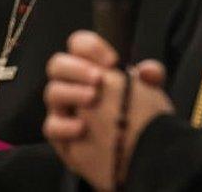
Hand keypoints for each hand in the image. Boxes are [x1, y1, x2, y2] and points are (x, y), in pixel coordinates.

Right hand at [43, 31, 172, 188]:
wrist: (137, 155)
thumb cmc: (139, 118)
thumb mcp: (149, 93)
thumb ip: (151, 76)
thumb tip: (147, 71)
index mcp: (89, 69)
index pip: (78, 45)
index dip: (90, 47)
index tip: (112, 61)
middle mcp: (71, 85)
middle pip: (57, 64)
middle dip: (76, 67)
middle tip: (99, 78)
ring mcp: (63, 110)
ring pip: (52, 93)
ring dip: (71, 92)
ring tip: (93, 98)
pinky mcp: (59, 136)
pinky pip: (51, 127)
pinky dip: (64, 125)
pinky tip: (82, 128)